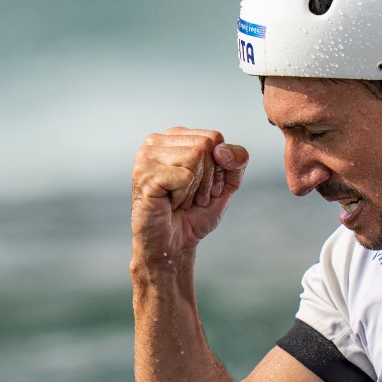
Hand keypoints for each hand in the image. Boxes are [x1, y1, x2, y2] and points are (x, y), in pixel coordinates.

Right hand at [131, 127, 248, 266]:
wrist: (175, 244)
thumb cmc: (196, 212)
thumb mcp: (227, 183)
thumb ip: (237, 160)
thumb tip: (221, 149)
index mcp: (175, 137)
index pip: (215, 138)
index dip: (218, 167)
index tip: (202, 185)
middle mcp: (156, 141)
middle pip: (206, 147)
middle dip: (207, 179)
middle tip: (191, 196)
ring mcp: (146, 156)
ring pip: (196, 158)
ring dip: (195, 189)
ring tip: (180, 200)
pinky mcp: (144, 175)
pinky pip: (185, 177)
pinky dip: (184, 196)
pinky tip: (170, 203)